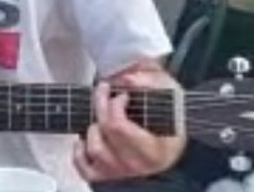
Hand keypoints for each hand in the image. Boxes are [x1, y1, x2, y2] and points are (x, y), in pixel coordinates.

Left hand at [73, 64, 186, 181]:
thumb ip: (148, 81)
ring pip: (94, 149)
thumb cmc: (172, 115)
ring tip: (102, 118)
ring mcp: (121, 172)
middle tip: (104, 90)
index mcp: (155, 149)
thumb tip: (124, 79)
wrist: (173, 139)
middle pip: (105, 132)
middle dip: (101, 104)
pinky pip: (84, 168)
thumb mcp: (168, 91)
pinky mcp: (107, 175)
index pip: (119, 126)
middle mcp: (137, 165)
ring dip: (93, 128)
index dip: (114, 104)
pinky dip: (80, 152)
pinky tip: (87, 138)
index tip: (122, 95)